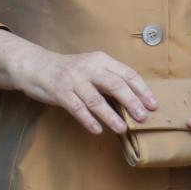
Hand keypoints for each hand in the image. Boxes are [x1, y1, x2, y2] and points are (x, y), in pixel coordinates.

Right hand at [18, 49, 156, 135]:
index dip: (141, 90)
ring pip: (96, 99)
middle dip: (131, 102)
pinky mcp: (60, 92)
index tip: (153, 105)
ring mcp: (73, 80)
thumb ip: (109, 80)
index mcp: (101, 60)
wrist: (37, 66)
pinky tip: (97, 129)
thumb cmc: (70, 71)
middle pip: (114, 85)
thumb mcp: (92, 68)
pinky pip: (77, 108)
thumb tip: (134, 102)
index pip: (127, 74)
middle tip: (142, 117)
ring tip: (122, 128)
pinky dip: (88, 120)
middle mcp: (88, 68)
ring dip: (110, 115)